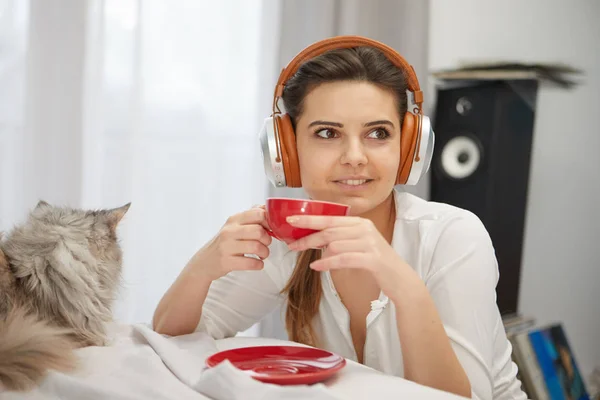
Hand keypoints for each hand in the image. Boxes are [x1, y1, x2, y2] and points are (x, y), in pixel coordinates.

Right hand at [190, 206, 271, 281]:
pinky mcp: (227, 262)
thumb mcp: (234, 226)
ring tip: (262, 254)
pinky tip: (257, 264)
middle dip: (268, 239)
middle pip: (259, 231)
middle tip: (265, 244)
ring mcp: (226, 246)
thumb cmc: (224, 243)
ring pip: (256, 247)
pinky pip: (251, 263)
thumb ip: (250, 216)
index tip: (269, 229)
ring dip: (265, 253)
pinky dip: (259, 265)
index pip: (258, 214)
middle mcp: (229, 231)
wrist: (204, 262)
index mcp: (234, 219)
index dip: (269, 222)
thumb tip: (267, 208)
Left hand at [286, 215, 413, 299]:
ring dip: (317, 251)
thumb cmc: (376, 263)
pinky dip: (328, 263)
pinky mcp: (372, 259)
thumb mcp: (359, 245)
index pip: (330, 218)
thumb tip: (316, 239)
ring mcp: (370, 243)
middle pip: (329, 231)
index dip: (309, 219)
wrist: (400, 279)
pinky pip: (343, 258)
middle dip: (308, 237)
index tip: (291, 221)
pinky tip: (317, 266)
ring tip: (307, 258)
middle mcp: (365, 229)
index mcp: (360, 223)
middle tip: (292, 244)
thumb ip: (341, 239)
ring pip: (335, 244)